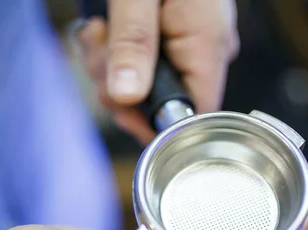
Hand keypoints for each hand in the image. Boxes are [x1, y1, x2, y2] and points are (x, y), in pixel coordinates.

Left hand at [77, 0, 238, 143]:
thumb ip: (134, 42)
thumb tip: (127, 96)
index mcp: (207, 43)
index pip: (193, 115)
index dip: (152, 122)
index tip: (117, 103)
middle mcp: (204, 49)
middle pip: (161, 103)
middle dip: (119, 88)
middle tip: (100, 52)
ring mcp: (187, 42)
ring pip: (144, 85)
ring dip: (110, 66)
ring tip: (101, 31)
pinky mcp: (170, 35)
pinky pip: (139, 62)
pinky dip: (114, 52)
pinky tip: (105, 29)